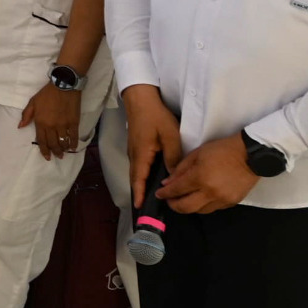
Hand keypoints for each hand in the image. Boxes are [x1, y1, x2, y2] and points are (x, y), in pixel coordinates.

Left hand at [18, 83, 81, 160]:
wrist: (63, 85)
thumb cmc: (46, 94)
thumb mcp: (32, 103)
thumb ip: (26, 115)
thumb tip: (20, 126)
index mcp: (40, 122)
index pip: (41, 140)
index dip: (44, 150)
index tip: (46, 156)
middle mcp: (52, 126)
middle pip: (53, 144)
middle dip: (54, 152)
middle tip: (56, 156)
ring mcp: (64, 125)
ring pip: (63, 142)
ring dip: (63, 149)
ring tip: (63, 153)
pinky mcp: (74, 122)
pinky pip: (74, 137)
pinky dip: (73, 144)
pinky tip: (72, 147)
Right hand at [122, 84, 184, 208]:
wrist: (142, 100)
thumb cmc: (156, 116)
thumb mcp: (170, 136)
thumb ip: (173, 157)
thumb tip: (174, 176)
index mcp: (141, 155)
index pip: (138, 179)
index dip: (139, 194)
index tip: (140, 207)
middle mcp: (134, 155)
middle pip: (135, 178)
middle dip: (140, 193)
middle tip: (146, 207)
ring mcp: (134, 151)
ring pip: (137, 172)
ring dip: (141, 185)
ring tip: (150, 197)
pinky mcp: (137, 146)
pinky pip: (139, 166)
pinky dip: (143, 176)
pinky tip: (153, 178)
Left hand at [158, 134, 258, 214]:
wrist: (251, 155)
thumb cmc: (222, 150)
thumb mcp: (197, 154)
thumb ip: (180, 169)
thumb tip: (167, 183)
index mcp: (200, 177)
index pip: (176, 190)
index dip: (165, 194)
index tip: (159, 194)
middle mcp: (210, 192)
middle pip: (186, 207)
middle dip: (173, 205)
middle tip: (169, 200)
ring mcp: (222, 199)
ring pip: (199, 211)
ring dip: (189, 207)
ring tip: (184, 199)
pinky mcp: (232, 203)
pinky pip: (213, 208)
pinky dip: (203, 205)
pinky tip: (200, 198)